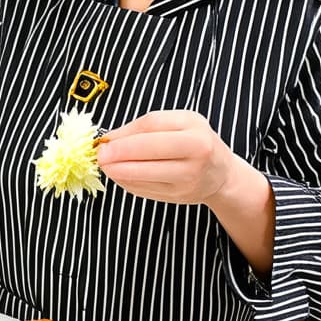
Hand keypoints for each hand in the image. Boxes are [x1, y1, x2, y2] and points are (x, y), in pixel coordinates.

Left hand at [96, 109, 243, 205]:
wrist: (221, 173)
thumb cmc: (197, 141)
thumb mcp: (180, 123)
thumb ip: (148, 126)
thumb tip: (111, 137)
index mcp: (195, 131)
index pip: (152, 127)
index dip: (124, 134)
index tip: (105, 139)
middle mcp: (196, 155)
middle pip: (148, 151)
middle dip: (118, 154)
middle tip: (100, 155)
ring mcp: (188, 179)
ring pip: (144, 175)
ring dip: (118, 171)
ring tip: (105, 166)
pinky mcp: (178, 197)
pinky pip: (145, 190)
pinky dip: (127, 182)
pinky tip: (119, 175)